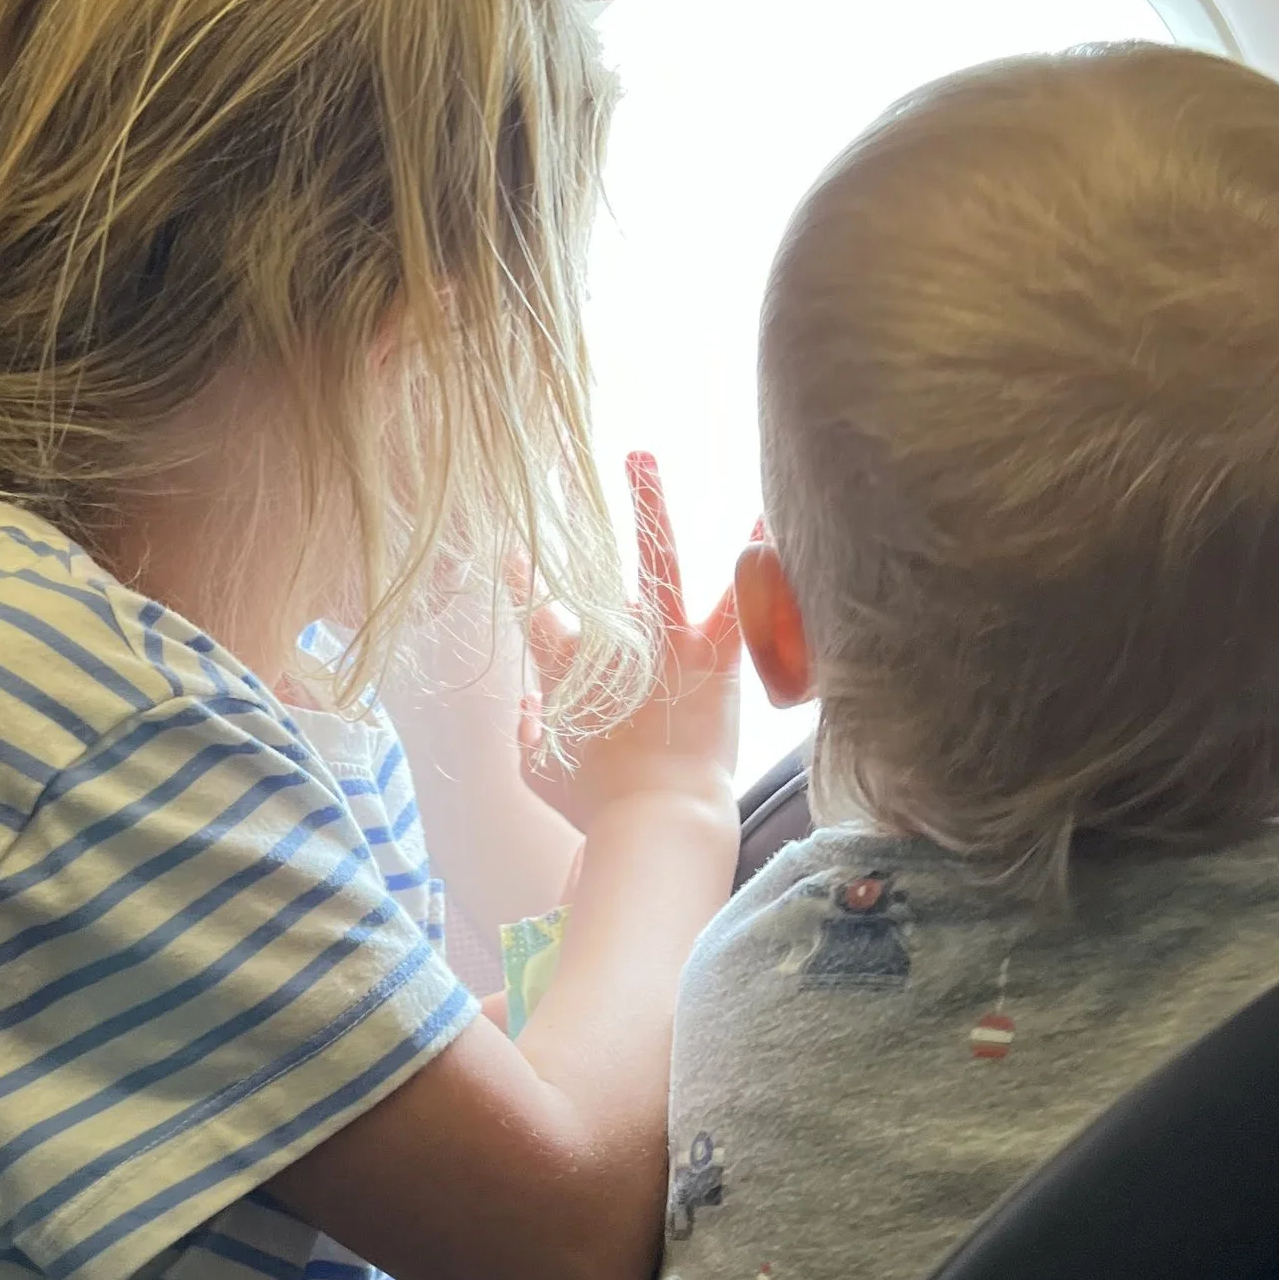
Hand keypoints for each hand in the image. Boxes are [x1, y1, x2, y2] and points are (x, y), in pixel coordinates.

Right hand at [523, 454, 743, 826]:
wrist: (657, 821)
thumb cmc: (600, 809)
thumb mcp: (542, 775)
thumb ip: (530, 736)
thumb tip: (526, 707)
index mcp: (570, 674)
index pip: (542, 619)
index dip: (527, 587)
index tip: (516, 556)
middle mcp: (613, 647)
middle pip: (591, 572)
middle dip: (580, 525)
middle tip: (568, 475)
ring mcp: (662, 646)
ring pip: (651, 563)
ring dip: (646, 507)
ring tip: (640, 458)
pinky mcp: (710, 658)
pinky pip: (736, 602)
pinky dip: (752, 564)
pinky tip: (762, 521)